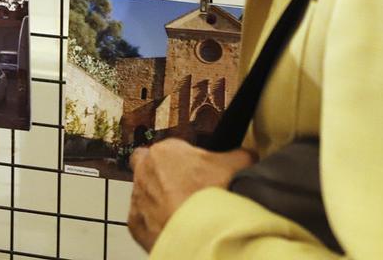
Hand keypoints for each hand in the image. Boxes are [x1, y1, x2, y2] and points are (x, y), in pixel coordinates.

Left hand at [127, 139, 254, 251]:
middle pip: (148, 167)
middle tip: (184, 187)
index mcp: (165, 151)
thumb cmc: (213, 196)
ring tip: (183, 211)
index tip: (195, 170)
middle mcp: (145, 171)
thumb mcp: (238, 164)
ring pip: (145, 194)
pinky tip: (174, 225)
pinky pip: (143, 219)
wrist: (200, 233)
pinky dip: (155, 222)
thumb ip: (240, 154)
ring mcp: (138, 198)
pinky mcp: (135, 224)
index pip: (170, 148)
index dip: (183, 159)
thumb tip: (247, 154)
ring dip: (159, 199)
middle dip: (161, 174)